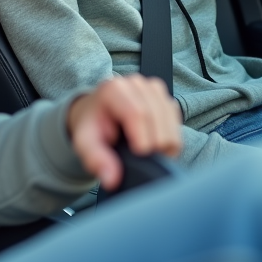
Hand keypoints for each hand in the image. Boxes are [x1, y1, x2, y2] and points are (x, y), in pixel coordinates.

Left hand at [67, 75, 181, 190]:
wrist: (97, 114)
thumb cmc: (93, 128)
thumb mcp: (85, 144)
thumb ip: (96, 159)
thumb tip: (111, 178)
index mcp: (113, 89)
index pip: (137, 113)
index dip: (143, 138)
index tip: (140, 155)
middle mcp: (135, 83)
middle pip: (157, 116)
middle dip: (155, 143)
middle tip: (144, 159)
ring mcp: (152, 88)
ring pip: (171, 119)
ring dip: (165, 142)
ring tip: (148, 152)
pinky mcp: (164, 97)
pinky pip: (176, 121)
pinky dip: (170, 137)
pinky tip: (155, 143)